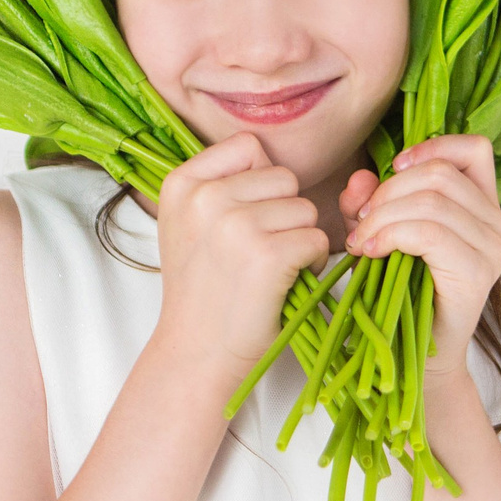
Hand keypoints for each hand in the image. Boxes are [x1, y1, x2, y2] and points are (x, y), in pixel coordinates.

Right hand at [149, 132, 332, 375]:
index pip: (250, 147)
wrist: (195, 353)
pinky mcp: (268, 255)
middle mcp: (206, 197)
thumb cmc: (202, 291)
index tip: (244, 220)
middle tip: (257, 252)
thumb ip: (219, 184)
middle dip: (284, 214)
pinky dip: (313, 264)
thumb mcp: (188, 224)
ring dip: (300, 240)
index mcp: (182, 183)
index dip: (261, 183)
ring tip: (268, 271)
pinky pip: (319, 239)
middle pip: (284, 178)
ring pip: (305, 209)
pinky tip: (284, 284)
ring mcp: (236, 225)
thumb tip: (268, 154)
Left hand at [339, 135, 500, 380]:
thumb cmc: (400, 293)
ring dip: (384, 216)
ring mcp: (493, 248)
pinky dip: (392, 235)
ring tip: (361, 242)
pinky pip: (430, 233)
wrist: (416, 358)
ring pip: (432, 201)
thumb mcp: (380, 234)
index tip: (393, 169)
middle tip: (361, 223)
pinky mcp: (477, 273)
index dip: (432, 147)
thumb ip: (369, 202)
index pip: (474, 149)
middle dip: (389, 191)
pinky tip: (371, 253)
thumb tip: (360, 179)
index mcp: (483, 205)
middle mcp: (498, 223)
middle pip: (440, 174)